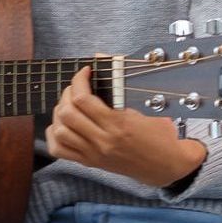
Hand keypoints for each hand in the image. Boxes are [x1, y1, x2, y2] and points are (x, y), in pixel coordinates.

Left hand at [47, 66, 207, 187]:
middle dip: (67, 93)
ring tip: (70, 104)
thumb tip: (100, 57)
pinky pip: (59, 151)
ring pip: (59, 132)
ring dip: (60, 113)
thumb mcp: (147, 107)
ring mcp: (94, 153)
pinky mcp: (90, 162)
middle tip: (78, 87)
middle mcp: (102, 140)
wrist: (166, 165)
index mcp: (118, 124)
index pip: (83, 99)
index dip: (79, 79)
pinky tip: (63, 125)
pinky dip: (54, 135)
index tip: (86, 72)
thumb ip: (120, 84)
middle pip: (67, 114)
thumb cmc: (161, 134)